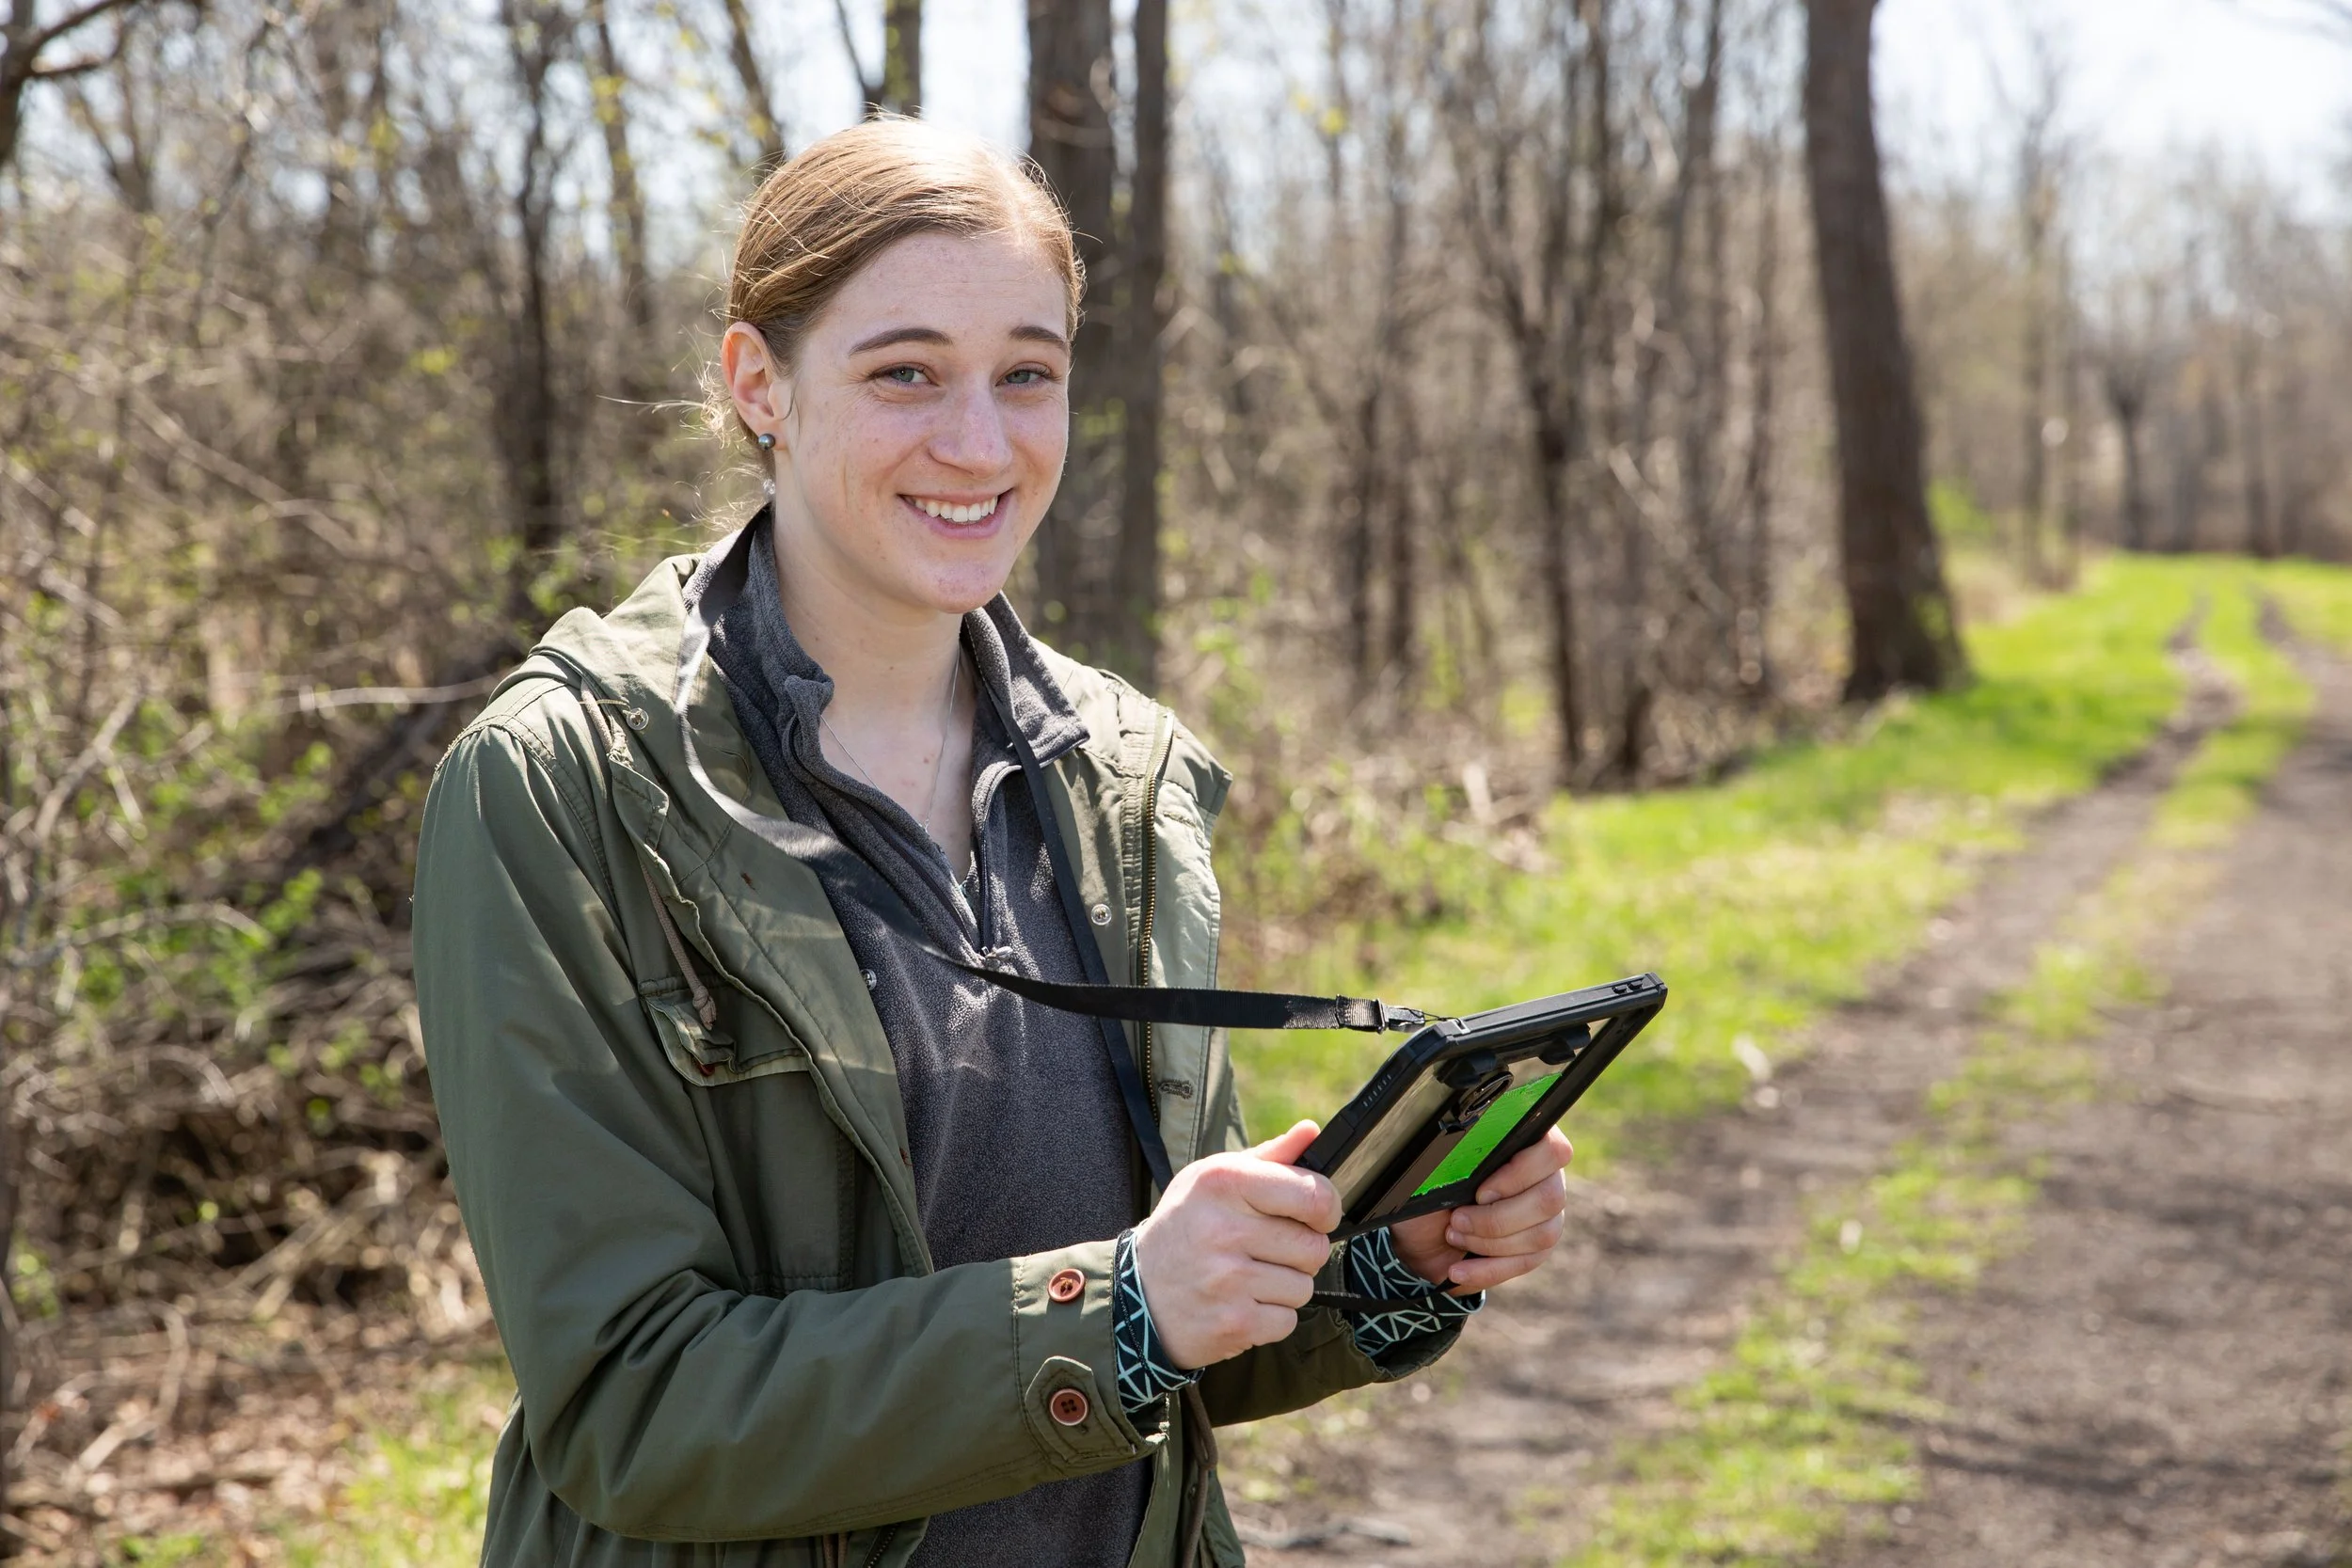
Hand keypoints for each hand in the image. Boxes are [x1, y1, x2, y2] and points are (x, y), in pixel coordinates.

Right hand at [1130, 1121, 1340, 1369]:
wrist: (1137, 1293)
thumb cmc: (1186, 1227)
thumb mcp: (1212, 1180)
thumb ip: (1268, 1157)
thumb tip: (1311, 1132)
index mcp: (1224, 1182)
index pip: (1314, 1195)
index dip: (1326, 1208)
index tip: (1316, 1215)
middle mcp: (1224, 1229)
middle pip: (1314, 1246)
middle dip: (1301, 1251)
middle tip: (1268, 1250)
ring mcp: (1228, 1280)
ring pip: (1304, 1286)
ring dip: (1285, 1286)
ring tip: (1249, 1277)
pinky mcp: (1233, 1322)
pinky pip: (1287, 1320)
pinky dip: (1271, 1317)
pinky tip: (1242, 1303)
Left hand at [1387, 1126, 1571, 1293]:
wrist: (1421, 1228)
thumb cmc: (1431, 1187)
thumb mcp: (1437, 1167)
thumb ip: (1461, 1156)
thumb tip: (1468, 1155)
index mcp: (1526, 1142)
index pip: (1552, 1150)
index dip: (1520, 1174)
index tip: (1480, 1192)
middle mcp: (1545, 1176)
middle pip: (1550, 1199)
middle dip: (1496, 1218)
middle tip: (1457, 1219)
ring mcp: (1547, 1214)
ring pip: (1542, 1235)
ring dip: (1489, 1242)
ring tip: (1453, 1236)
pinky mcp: (1537, 1247)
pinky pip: (1526, 1263)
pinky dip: (1487, 1269)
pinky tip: (1457, 1269)